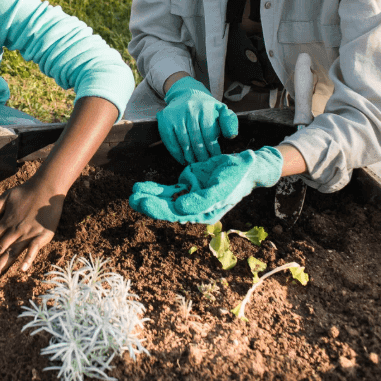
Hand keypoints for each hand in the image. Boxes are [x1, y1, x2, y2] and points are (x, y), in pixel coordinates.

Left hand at [0, 177, 63, 282]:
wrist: (47, 187)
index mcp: (5, 222)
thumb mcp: (6, 197)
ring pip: (10, 253)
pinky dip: (27, 259)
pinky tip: (21, 269)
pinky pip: (33, 249)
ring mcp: (28, 234)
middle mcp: (14, 231)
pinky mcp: (42, 235)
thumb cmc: (26, 191)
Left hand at [129, 146, 282, 222]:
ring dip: (150, 196)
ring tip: (133, 193)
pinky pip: (168, 189)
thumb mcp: (221, 188)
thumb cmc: (237, 178)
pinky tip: (141, 187)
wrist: (246, 166)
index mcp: (204, 213)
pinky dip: (155, 188)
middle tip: (133, 199)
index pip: (177, 215)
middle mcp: (195, 208)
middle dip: (150, 204)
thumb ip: (201, 200)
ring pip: (166, 199)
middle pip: (168, 208)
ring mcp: (190, 196)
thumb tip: (178, 208)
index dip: (159, 210)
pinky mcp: (188, 184)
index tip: (144, 203)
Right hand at [157, 76, 238, 164]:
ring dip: (190, 157)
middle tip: (205, 164)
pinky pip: (170, 141)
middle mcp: (189, 109)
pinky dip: (177, 153)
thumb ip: (230, 122)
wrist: (186, 95)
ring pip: (183, 142)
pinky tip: (183, 159)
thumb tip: (231, 136)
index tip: (215, 158)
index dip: (212, 149)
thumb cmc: (206, 108)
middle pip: (196, 139)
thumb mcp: (221, 110)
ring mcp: (176, 115)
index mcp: (205, 107)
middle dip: (202, 155)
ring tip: (195, 163)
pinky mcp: (165, 120)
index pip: (209, 134)